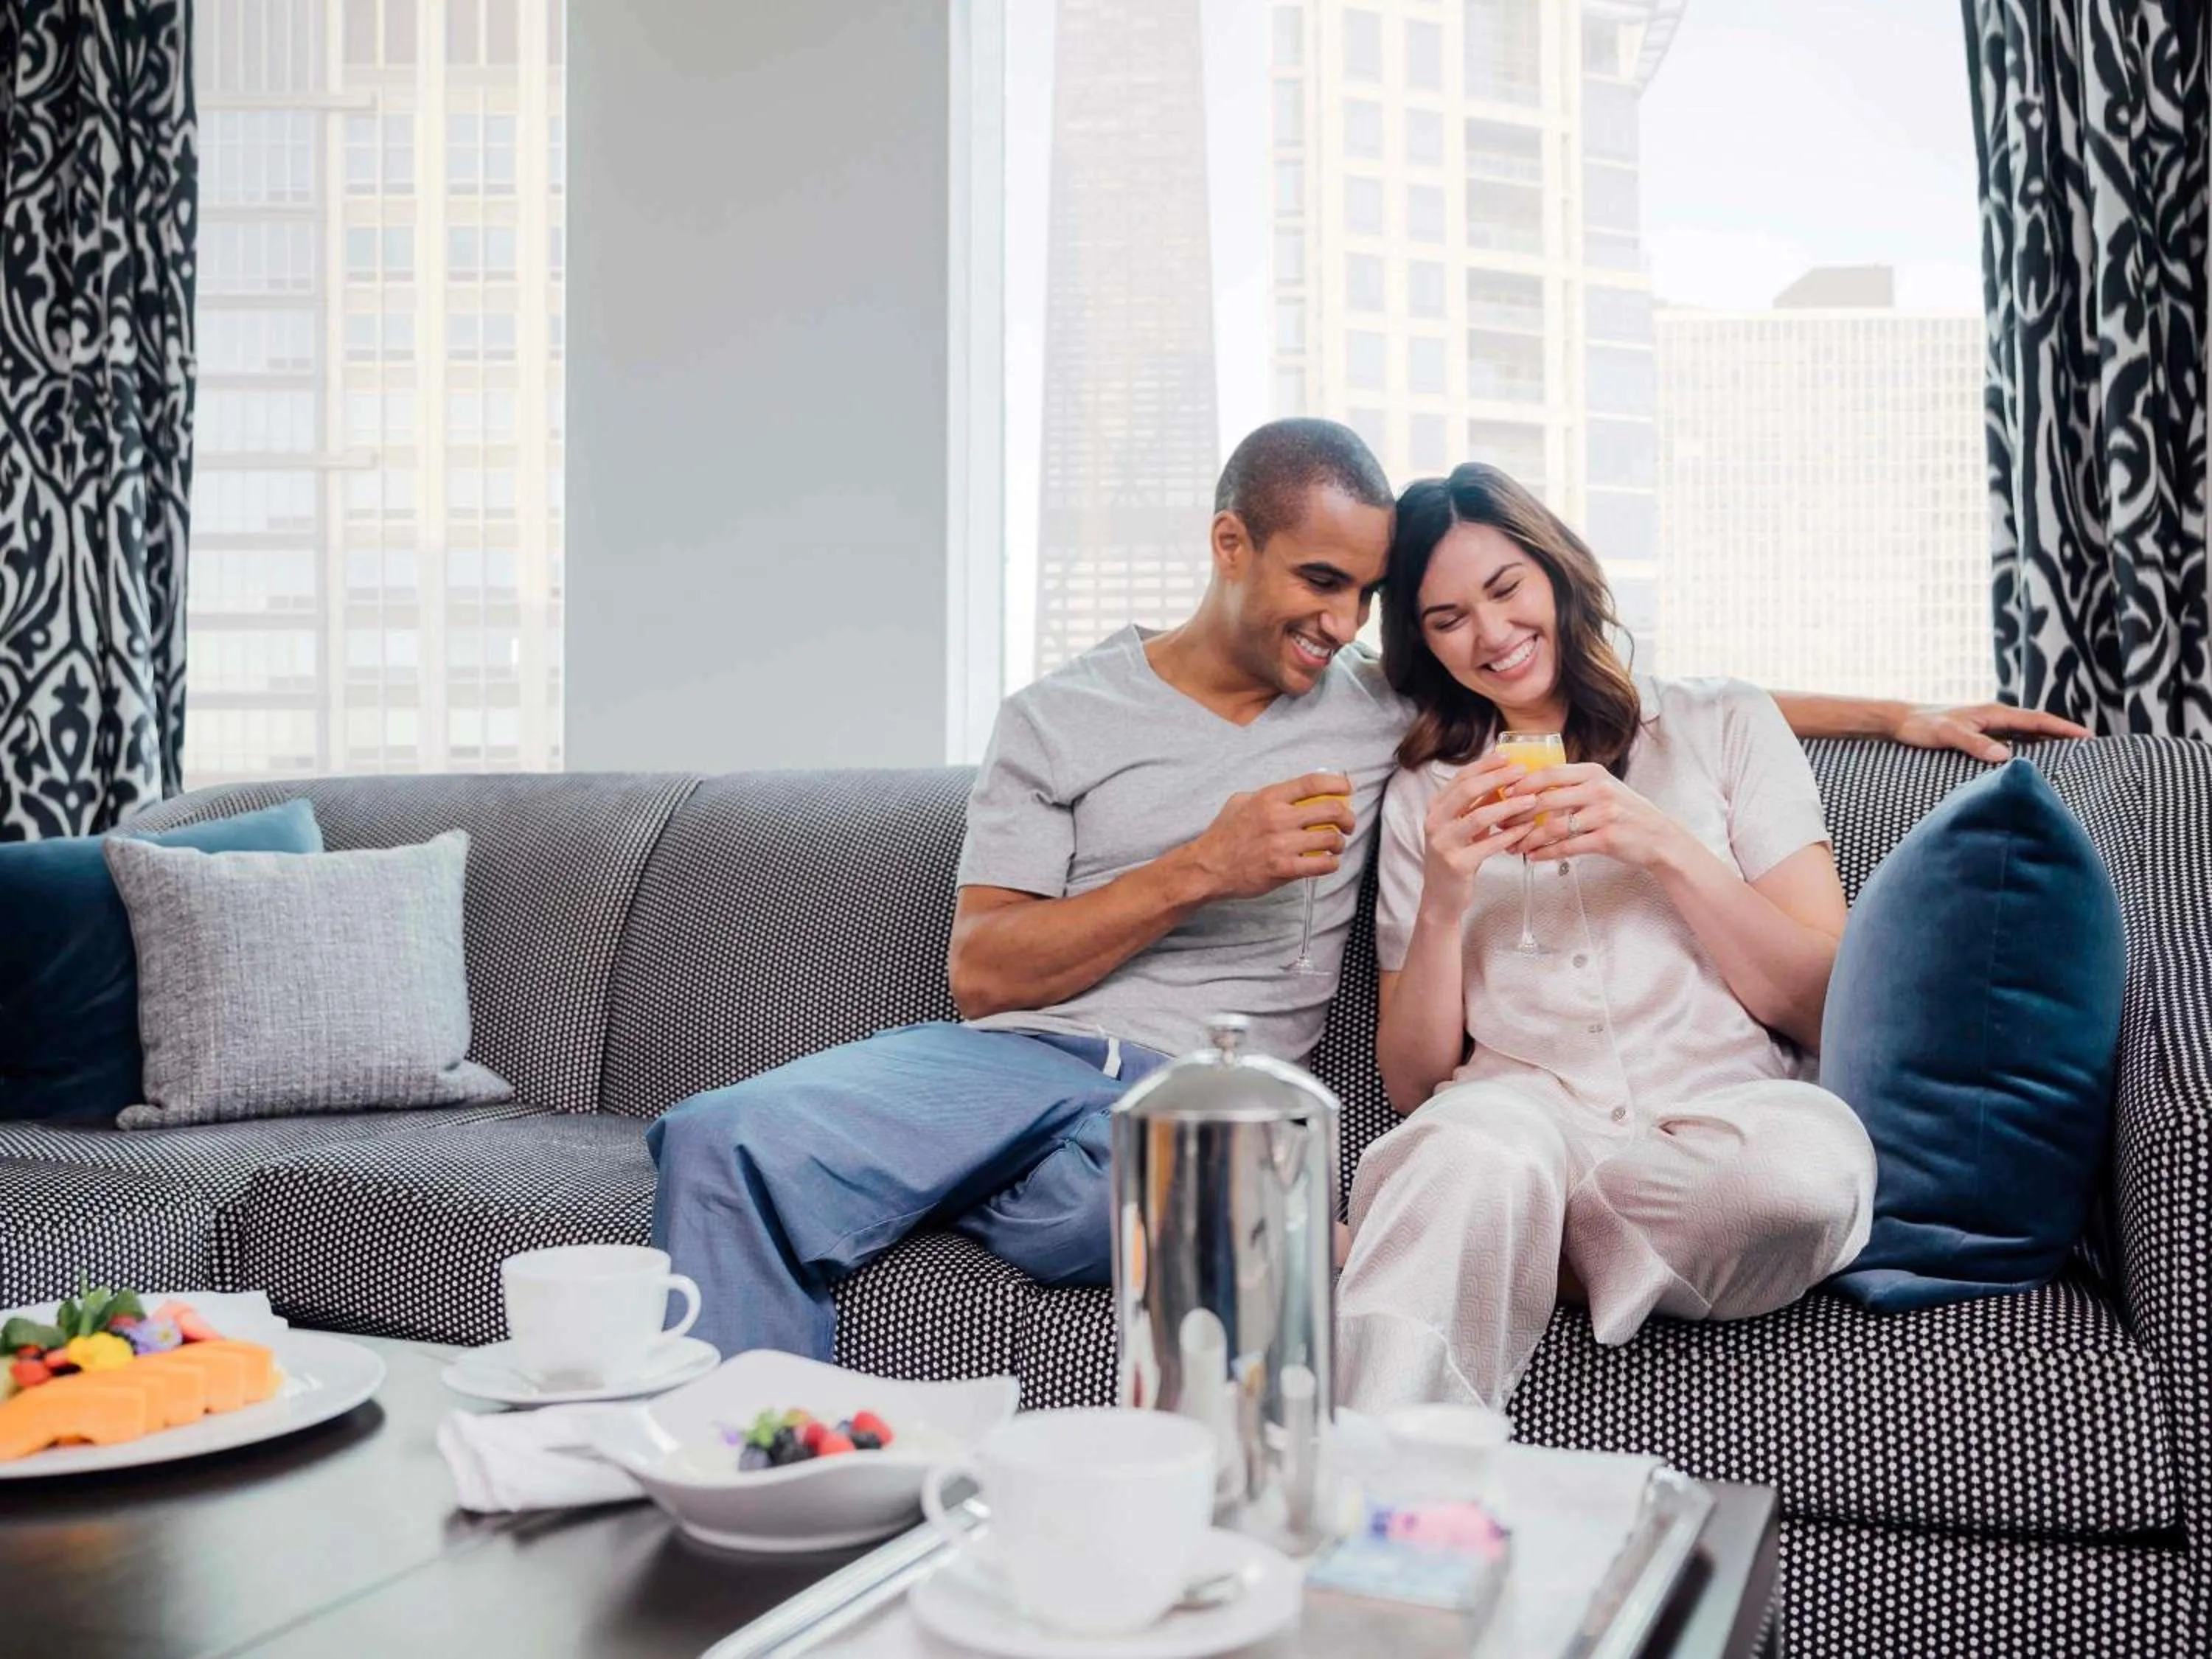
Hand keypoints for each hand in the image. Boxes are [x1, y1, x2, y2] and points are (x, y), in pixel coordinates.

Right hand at [1184, 771, 1356, 900]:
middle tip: (1347, 823)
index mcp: (1269, 797)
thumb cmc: (1224, 834)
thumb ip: (1268, 795)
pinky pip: (1321, 865)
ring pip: (1330, 838)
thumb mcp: (1240, 802)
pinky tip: (1328, 862)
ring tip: (1336, 845)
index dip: (1338, 783)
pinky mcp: (1283, 868)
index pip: (1313, 782)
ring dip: (1340, 842)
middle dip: (1347, 817)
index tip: (1348, 789)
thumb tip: (1296, 792)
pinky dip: (1331, 863)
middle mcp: (1278, 818)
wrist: (1207, 868)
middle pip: (1331, 810)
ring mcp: (1282, 844)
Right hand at [1417, 753, 1541, 914]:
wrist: (1441, 898)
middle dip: (1497, 778)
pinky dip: (1510, 835)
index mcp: (1436, 808)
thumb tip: (1506, 780)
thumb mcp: (1465, 827)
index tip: (1508, 757)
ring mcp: (1443, 843)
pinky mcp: (1456, 864)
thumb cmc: (1457, 857)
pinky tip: (1528, 829)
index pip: (1460, 778)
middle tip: (1523, 772)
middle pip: (1467, 790)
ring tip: (1531, 800)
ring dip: (1508, 806)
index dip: (1485, 765)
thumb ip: (1480, 805)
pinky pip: (1488, 845)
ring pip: (1478, 816)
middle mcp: (1434, 822)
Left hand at [1513, 763, 1685, 869]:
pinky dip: (1546, 852)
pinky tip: (1533, 856)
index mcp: (1592, 772)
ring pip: (1554, 826)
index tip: (1502, 794)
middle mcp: (1598, 789)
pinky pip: (1568, 846)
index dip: (1522, 783)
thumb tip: (1529, 789)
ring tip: (1513, 845)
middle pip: (1547, 799)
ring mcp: (1604, 814)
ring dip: (1529, 837)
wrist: (1658, 836)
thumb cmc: (1624, 812)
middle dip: (1518, 813)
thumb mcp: (1601, 788)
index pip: (1549, 773)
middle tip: (1500, 823)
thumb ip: (1572, 785)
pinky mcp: (1607, 838)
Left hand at [1892, 702, 2092, 762]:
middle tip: (2090, 748)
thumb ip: (1975, 744)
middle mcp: (1995, 717)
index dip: (2063, 729)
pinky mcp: (1979, 735)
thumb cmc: (1923, 726)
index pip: (2037, 720)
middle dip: (2063, 735)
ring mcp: (1988, 726)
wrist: (1901, 721)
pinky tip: (2032, 761)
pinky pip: (2011, 741)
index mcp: (1994, 713)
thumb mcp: (1948, 734)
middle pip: (2038, 726)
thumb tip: (2005, 757)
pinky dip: (2027, 748)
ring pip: (2026, 734)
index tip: (2088, 737)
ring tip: (2071, 756)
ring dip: (2048, 742)